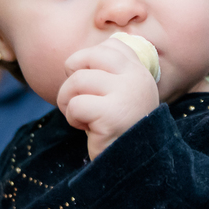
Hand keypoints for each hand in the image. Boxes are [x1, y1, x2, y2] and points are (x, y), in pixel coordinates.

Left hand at [57, 37, 160, 159]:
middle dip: (72, 75)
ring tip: (81, 116)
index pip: (111, 45)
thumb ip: (109, 73)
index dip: (90, 60)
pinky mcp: (112, 115)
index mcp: (140, 71)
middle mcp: (137, 78)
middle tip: (75, 96)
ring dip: (68, 101)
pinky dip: (73, 118)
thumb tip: (76, 60)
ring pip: (77, 81)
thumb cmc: (118, 128)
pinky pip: (76, 105)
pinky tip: (87, 128)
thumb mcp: (120, 94)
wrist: (132, 163)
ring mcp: (126, 95)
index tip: (93, 84)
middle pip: (89, 56)